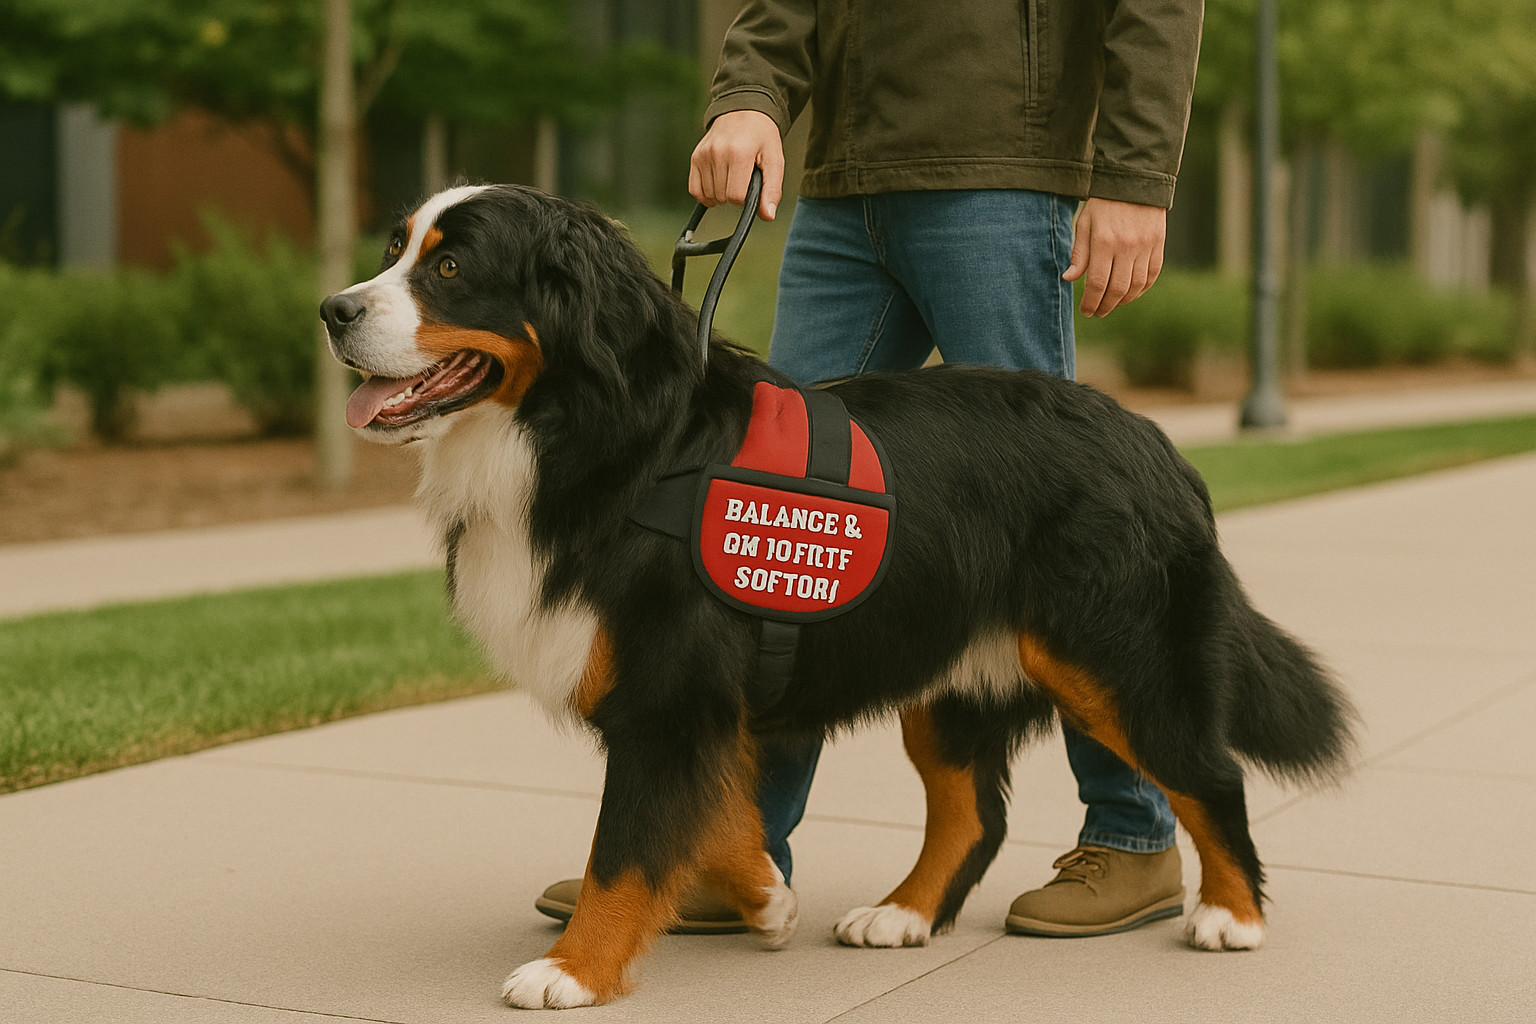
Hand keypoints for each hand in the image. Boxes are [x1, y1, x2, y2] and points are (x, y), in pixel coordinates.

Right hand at [689, 110, 785, 220]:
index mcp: (739, 153)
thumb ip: (772, 189)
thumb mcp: (774, 160)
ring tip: (732, 176)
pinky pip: (695, 190)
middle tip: (743, 178)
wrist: (744, 110)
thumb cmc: (762, 137)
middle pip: (723, 197)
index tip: (751, 186)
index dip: (746, 199)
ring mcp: (703, 155)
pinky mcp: (695, 157)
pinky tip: (718, 187)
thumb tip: (767, 216)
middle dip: (735, 195)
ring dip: (722, 194)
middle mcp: (717, 153)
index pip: (736, 197)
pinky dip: (706, 194)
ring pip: (709, 196)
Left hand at [1063, 198, 1166, 316]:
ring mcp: (1146, 247)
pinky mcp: (1159, 245)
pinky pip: (1151, 276)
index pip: (1096, 283)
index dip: (1090, 302)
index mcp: (1104, 241)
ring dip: (1123, 301)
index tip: (1085, 311)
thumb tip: (1069, 279)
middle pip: (1117, 290)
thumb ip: (1079, 253)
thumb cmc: (1104, 203)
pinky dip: (1141, 289)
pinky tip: (1130, 293)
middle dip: (1105, 306)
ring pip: (1136, 286)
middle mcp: (1126, 246)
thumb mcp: (1084, 223)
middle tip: (1097, 312)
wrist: (1136, 180)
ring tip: (1112, 304)